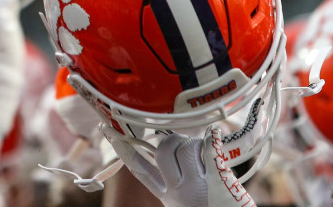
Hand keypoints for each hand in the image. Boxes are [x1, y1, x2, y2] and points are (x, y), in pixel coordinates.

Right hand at [108, 126, 255, 206]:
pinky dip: (213, 138)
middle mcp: (179, 191)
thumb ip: (172, 180)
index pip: (139, 169)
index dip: (124, 150)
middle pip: (163, 152)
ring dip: (195, 141)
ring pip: (187, 147)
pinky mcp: (220, 183)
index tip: (112, 133)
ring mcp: (199, 187)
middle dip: (172, 140)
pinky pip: (212, 151)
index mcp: (167, 197)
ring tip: (204, 149)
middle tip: (183, 143)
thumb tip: (169, 147)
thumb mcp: (183, 202)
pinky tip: (214, 132)